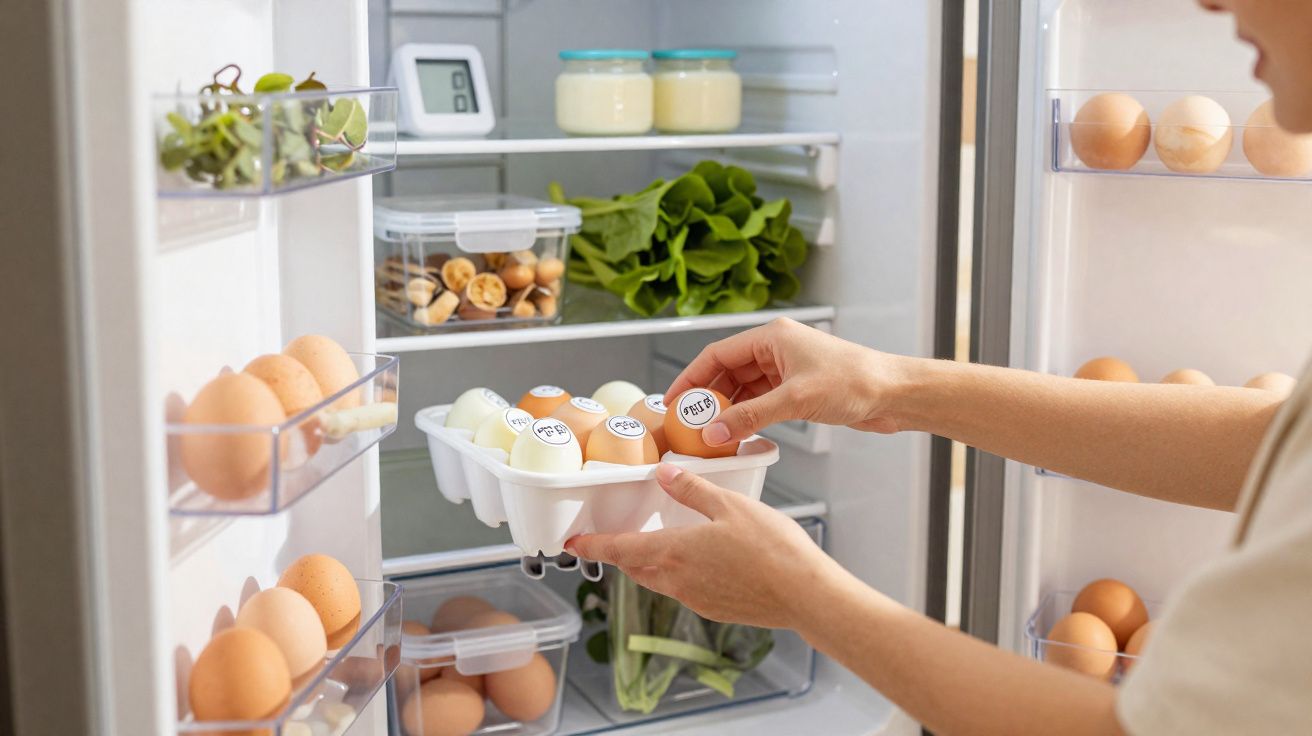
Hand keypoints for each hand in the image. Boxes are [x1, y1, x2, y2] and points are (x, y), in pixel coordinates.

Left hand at [565, 464, 843, 628]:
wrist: (805, 595)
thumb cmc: (773, 549)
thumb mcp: (730, 505)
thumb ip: (692, 489)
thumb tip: (663, 474)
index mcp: (674, 553)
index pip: (619, 550)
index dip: (593, 547)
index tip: (572, 545)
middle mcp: (678, 582)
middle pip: (636, 568)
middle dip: (622, 554)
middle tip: (615, 538)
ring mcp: (697, 600)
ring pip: (660, 581)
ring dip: (651, 565)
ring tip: (657, 544)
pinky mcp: (716, 611)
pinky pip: (685, 591)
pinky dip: (679, 575)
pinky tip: (700, 561)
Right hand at [666, 317, 910, 446]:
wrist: (893, 394)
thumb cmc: (855, 381)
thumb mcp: (795, 399)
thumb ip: (751, 416)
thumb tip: (713, 432)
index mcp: (771, 337)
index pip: (716, 354)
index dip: (690, 378)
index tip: (672, 401)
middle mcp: (775, 349)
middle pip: (726, 372)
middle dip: (706, 398)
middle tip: (687, 424)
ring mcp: (786, 369)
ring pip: (743, 389)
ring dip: (727, 410)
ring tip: (709, 434)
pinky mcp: (797, 389)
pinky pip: (761, 402)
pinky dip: (747, 417)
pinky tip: (738, 434)